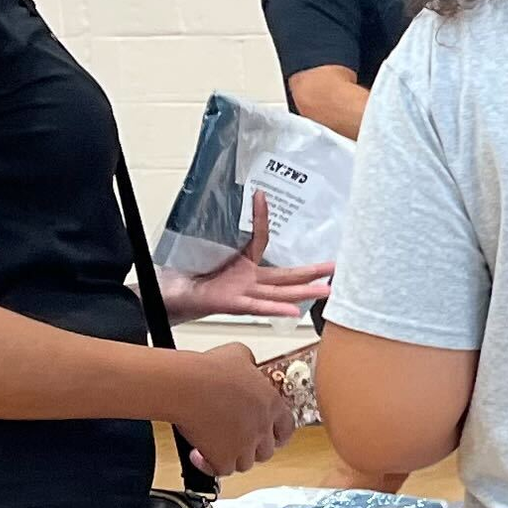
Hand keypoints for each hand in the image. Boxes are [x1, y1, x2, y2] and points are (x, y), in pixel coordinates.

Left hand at [162, 189, 336, 323]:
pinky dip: (276, 309)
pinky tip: (294, 311)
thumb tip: (227, 200)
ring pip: (280, 292)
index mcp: (244, 263)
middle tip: (335, 268)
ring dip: (304, 292)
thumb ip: (222, 228)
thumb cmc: (190, 277)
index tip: (263, 196)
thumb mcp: (207, 249)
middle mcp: (249, 279)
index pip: (259, 237)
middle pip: (286, 275)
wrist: (171, 295)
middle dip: (312, 272)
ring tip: (327, 290)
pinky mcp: (234, 305)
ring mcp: (244, 293)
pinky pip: (258, 306)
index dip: (261, 216)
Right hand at [172, 343, 297, 478]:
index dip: (278, 434)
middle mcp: (261, 427)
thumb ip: (249, 362)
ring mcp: (244, 445)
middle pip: (267, 450)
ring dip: (232, 457)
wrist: (187, 386)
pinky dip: (210, 465)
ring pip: (245, 463)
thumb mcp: (238, 354)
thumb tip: (247, 363)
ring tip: (217, 445)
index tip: (273, 437)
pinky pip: (222, 470)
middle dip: (252, 448)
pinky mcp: (224, 458)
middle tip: (238, 441)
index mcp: (271, 403)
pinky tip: (199, 454)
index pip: (286, 428)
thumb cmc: (208, 370)